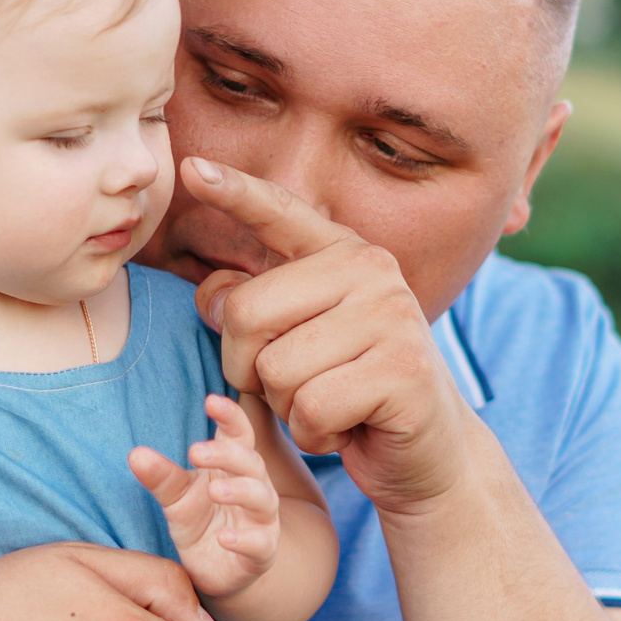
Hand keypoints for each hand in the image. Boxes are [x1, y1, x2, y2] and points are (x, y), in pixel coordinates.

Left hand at [128, 395, 279, 600]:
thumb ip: (161, 476)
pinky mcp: (262, 552)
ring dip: (240, 491)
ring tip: (213, 490)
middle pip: (251, 462)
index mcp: (234, 467)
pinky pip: (261, 544)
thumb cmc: (200, 522)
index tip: (211, 401)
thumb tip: (135, 454)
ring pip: (262, 498)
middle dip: (226, 454)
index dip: (230, 416)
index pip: (239, 434)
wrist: (215, 570)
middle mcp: (255, 487)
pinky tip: (225, 539)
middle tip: (195, 452)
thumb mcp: (176, 498)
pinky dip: (245, 540)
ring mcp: (262, 520)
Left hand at [181, 157, 474, 515]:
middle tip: (292, 387)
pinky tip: (346, 429)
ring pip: (275, 369)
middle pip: (247, 312)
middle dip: (247, 368)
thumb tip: (212, 295)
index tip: (191, 169)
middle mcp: (373, 270)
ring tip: (328, 406)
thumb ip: (257, 310)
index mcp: (344, 253)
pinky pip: (311, 407)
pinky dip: (314, 433)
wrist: (429, 451)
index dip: (234, 192)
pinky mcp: (403, 371)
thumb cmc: (350, 392)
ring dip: (286, 407)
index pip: (280, 213)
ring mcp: (392, 317)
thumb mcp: (300, 343)